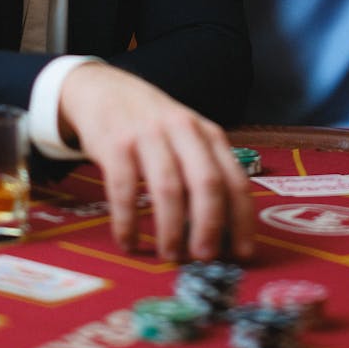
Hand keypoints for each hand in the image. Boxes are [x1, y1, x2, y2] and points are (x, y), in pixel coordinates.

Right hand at [58, 62, 253, 262]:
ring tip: (170, 255)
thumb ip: (205, 172)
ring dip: (171, 228)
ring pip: (168, 187)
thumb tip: (224, 234)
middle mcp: (183, 131)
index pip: (235, 180)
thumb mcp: (188, 138)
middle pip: (206, 182)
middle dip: (209, 226)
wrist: (105, 89)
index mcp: (208, 135)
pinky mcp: (116, 144)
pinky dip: (127, 221)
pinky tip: (129, 242)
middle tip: (204, 257)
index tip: (243, 253)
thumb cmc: (153, 125)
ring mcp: (149, 136)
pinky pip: (124, 189)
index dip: (242, 220)